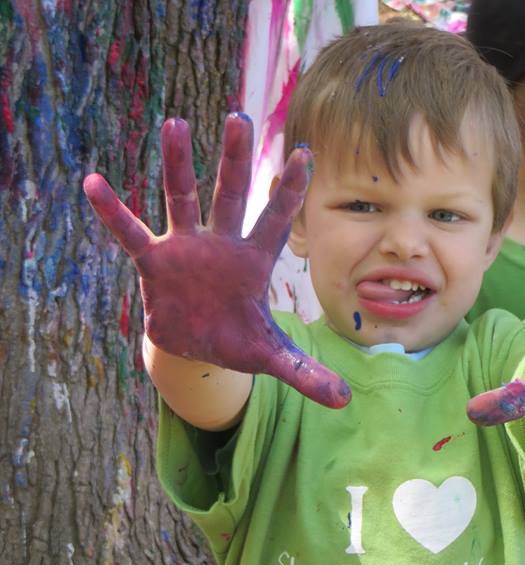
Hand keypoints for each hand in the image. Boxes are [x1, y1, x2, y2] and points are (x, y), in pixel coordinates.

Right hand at [83, 113, 350, 408]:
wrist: (195, 348)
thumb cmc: (236, 340)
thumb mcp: (270, 358)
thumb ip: (305, 373)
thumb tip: (345, 401)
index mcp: (253, 262)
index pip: (276, 221)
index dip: (289, 192)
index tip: (306, 154)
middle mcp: (221, 245)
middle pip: (230, 196)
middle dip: (234, 160)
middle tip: (239, 118)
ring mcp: (186, 247)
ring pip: (181, 199)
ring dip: (177, 165)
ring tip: (175, 124)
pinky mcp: (154, 262)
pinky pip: (132, 233)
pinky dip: (114, 213)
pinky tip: (94, 184)